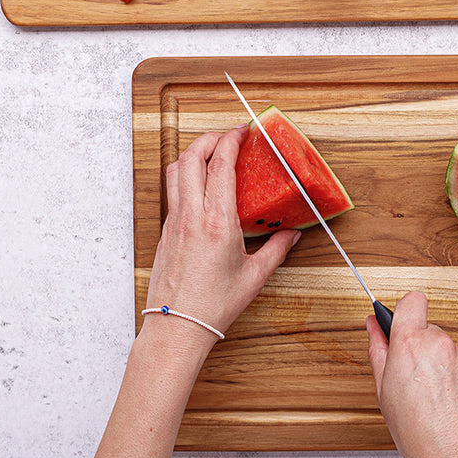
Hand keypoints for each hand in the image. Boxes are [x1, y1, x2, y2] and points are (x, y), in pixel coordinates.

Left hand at [145, 127, 299, 342]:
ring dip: (193, 154)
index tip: (242, 131)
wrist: (177, 326)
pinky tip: (200, 186)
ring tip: (211, 153)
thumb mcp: (254, 276)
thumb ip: (276, 249)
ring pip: (175, 171)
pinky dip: (185, 177)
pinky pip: (173, 192)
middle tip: (227, 137)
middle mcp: (192, 216)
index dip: (231, 140)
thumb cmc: (213, 306)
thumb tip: (291, 233)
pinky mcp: (166, 232)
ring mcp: (175, 222)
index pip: (221, 165)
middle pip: (191, 157)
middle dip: (210, 138)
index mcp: (217, 222)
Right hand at [367, 292, 457, 457]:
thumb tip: (373, 325)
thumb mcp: (383, 390)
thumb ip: (378, 349)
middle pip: (432, 331)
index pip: (412, 300)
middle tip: (419, 379)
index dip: (408, 310)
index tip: (406, 322)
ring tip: (441, 397)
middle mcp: (440, 344)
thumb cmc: (417, 432)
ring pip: (453, 351)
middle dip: (425, 348)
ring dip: (447, 367)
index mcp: (409, 344)